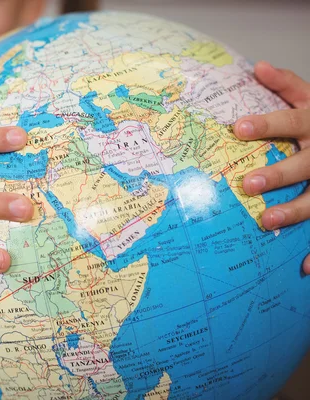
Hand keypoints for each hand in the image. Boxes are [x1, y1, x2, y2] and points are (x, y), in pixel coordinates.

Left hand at [233, 62, 309, 271]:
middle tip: (247, 183)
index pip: (293, 120)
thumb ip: (287, 86)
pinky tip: (305, 267)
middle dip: (279, 174)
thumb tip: (256, 67)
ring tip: (266, 221)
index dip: (268, 123)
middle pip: (307, 164)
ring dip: (295, 211)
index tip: (237, 127)